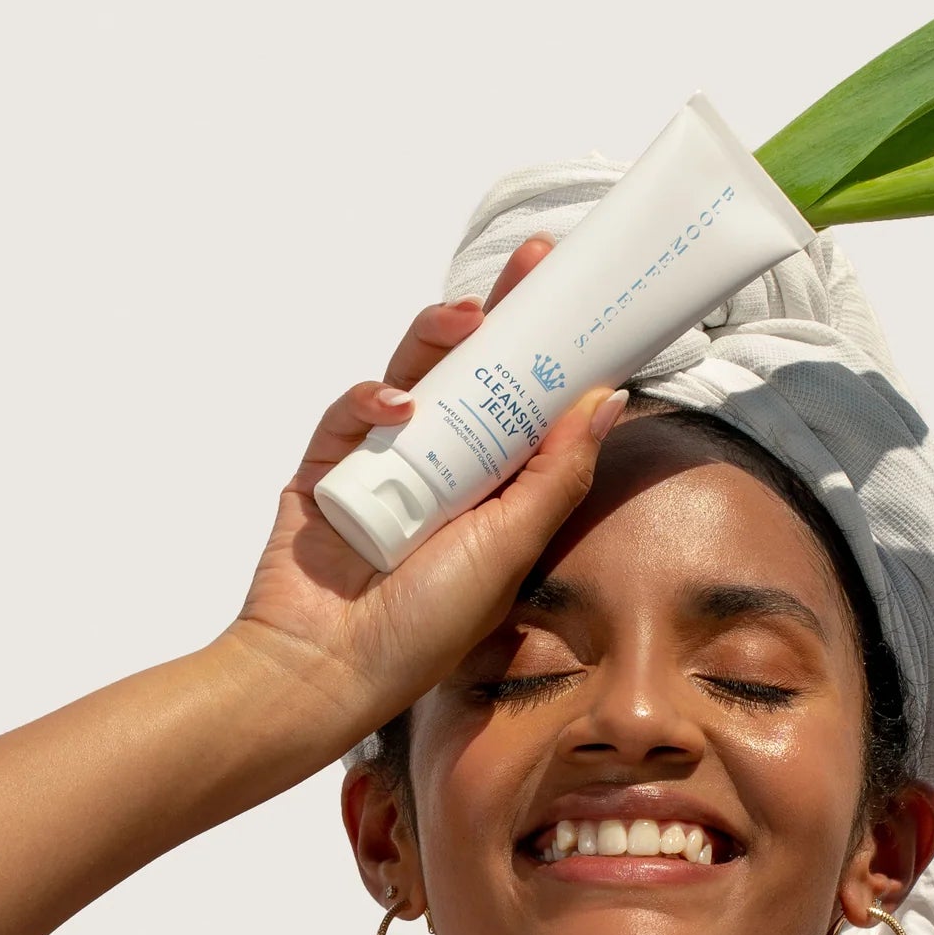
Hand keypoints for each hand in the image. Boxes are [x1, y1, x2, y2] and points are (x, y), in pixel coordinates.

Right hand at [223, 235, 624, 730]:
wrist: (325, 671)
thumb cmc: (422, 629)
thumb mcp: (509, 548)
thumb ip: (558, 475)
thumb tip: (609, 398)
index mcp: (491, 496)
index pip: (525, 406)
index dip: (549, 350)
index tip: (578, 294)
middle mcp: (439, 476)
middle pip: (471, 376)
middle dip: (499, 317)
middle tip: (530, 264)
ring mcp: (379, 470)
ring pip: (411, 379)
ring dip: (437, 341)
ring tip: (466, 320)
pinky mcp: (324, 472)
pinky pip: (347, 417)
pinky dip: (369, 400)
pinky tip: (397, 406)